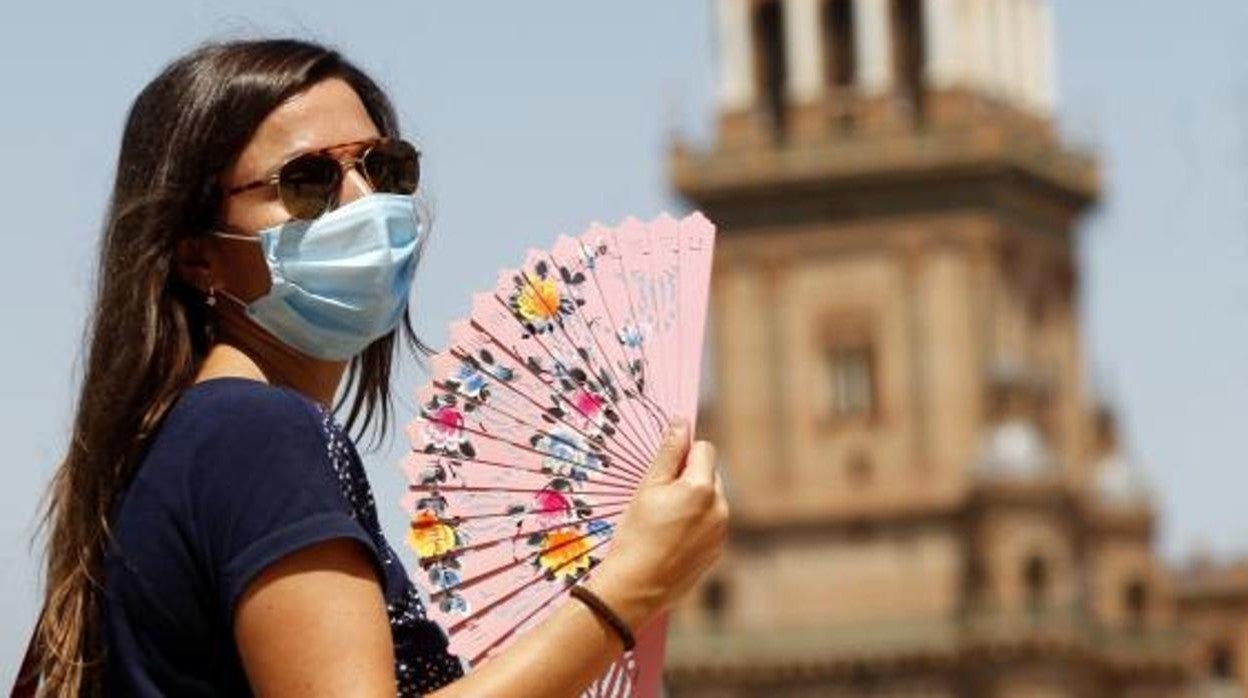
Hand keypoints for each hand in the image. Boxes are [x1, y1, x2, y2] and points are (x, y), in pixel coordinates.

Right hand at [586, 420, 728, 632]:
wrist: (635, 588)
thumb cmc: (636, 534)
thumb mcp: (648, 488)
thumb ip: (669, 452)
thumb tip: (681, 421)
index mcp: (703, 487)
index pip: (704, 448)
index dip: (683, 453)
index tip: (663, 469)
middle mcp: (720, 507)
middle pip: (709, 474)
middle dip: (689, 478)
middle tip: (658, 499)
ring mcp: (721, 532)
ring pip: (710, 500)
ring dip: (693, 501)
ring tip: (662, 523)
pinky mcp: (718, 551)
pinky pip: (710, 525)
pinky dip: (695, 525)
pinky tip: (670, 540)